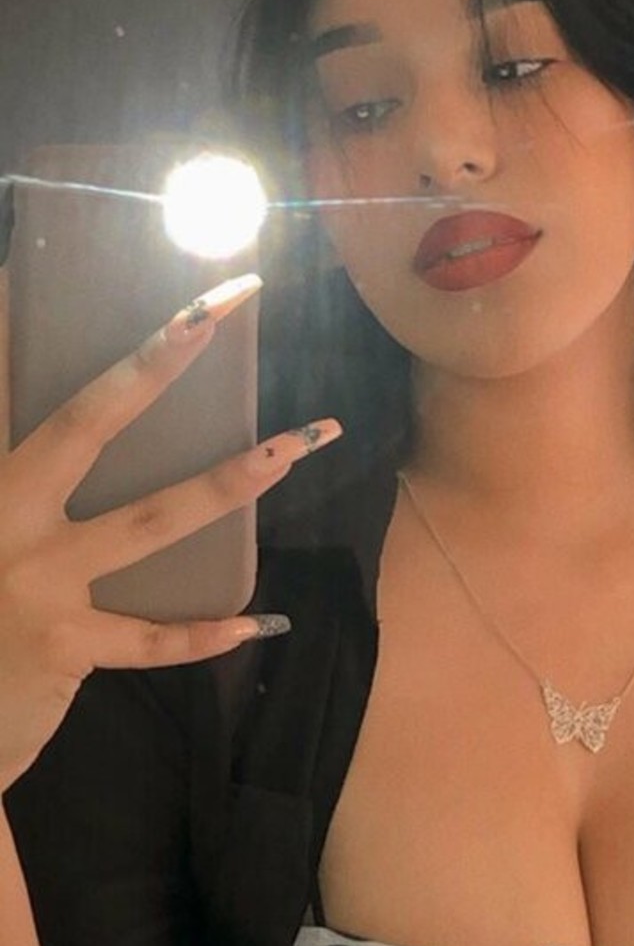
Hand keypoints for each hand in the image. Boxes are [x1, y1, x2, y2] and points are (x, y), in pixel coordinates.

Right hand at [0, 275, 339, 793]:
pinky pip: (150, 637)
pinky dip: (203, 633)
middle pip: (87, 422)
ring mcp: (34, 580)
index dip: (110, 350)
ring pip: (148, 520)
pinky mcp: (63, 646)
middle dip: (155, 364)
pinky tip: (255, 621)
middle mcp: (4, 514)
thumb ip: (33, 485)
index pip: (52, 399)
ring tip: (292, 449)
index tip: (167, 299)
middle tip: (215, 313)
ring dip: (227, 483)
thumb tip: (88, 439)